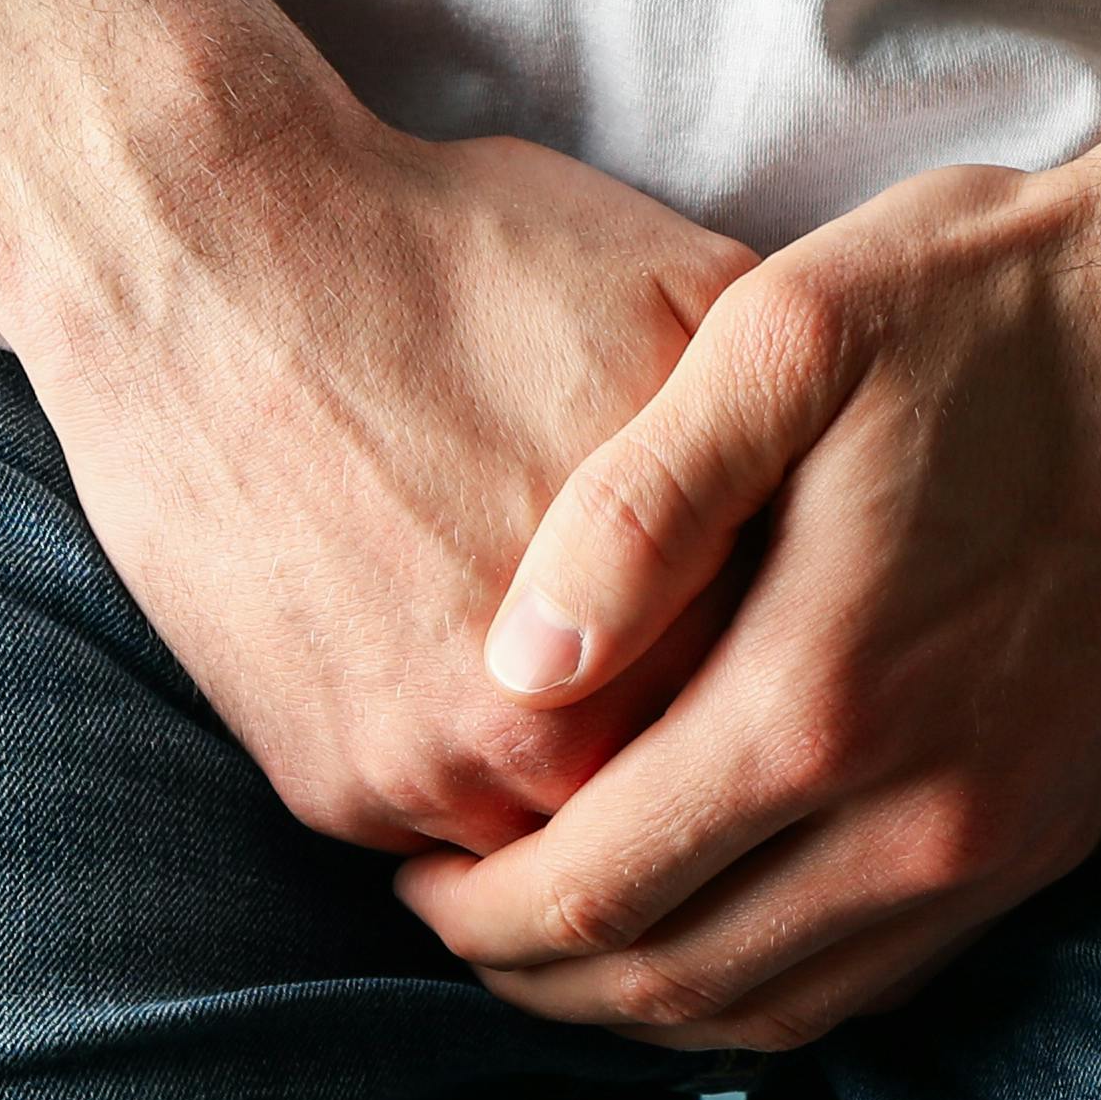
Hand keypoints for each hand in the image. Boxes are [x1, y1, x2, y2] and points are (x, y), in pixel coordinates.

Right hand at [16, 125, 759, 855]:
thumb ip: (798, 454)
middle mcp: (557, 745)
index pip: (792, 728)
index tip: (808, 642)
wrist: (203, 254)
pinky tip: (467, 657)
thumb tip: (897, 527)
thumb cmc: (459, 257)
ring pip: (556, 845)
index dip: (803, 684)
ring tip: (586, 676)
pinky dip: (464, 770)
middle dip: (700, 765)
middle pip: (679, 813)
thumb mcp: (693, 306)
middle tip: (704, 688)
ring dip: (578, 788)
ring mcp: (428, 783)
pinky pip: (435, 830)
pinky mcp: (325, 784)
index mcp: (679, 642)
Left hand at [392, 121, 1100, 1048]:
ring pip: (783, 1010)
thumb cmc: (1016, 295)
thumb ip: (639, 504)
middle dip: (533, 977)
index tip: (398, 871)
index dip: (470, 907)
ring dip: (648, 1004)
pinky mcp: (1069, 834)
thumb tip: (514, 665)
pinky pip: (886, 977)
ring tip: (554, 938)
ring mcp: (1010, 842)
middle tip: (448, 920)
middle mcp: (923, 814)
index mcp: (823, 699)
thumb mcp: (793, 336)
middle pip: (672, 986)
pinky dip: (771, 987)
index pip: (593, 889)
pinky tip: (713, 925)